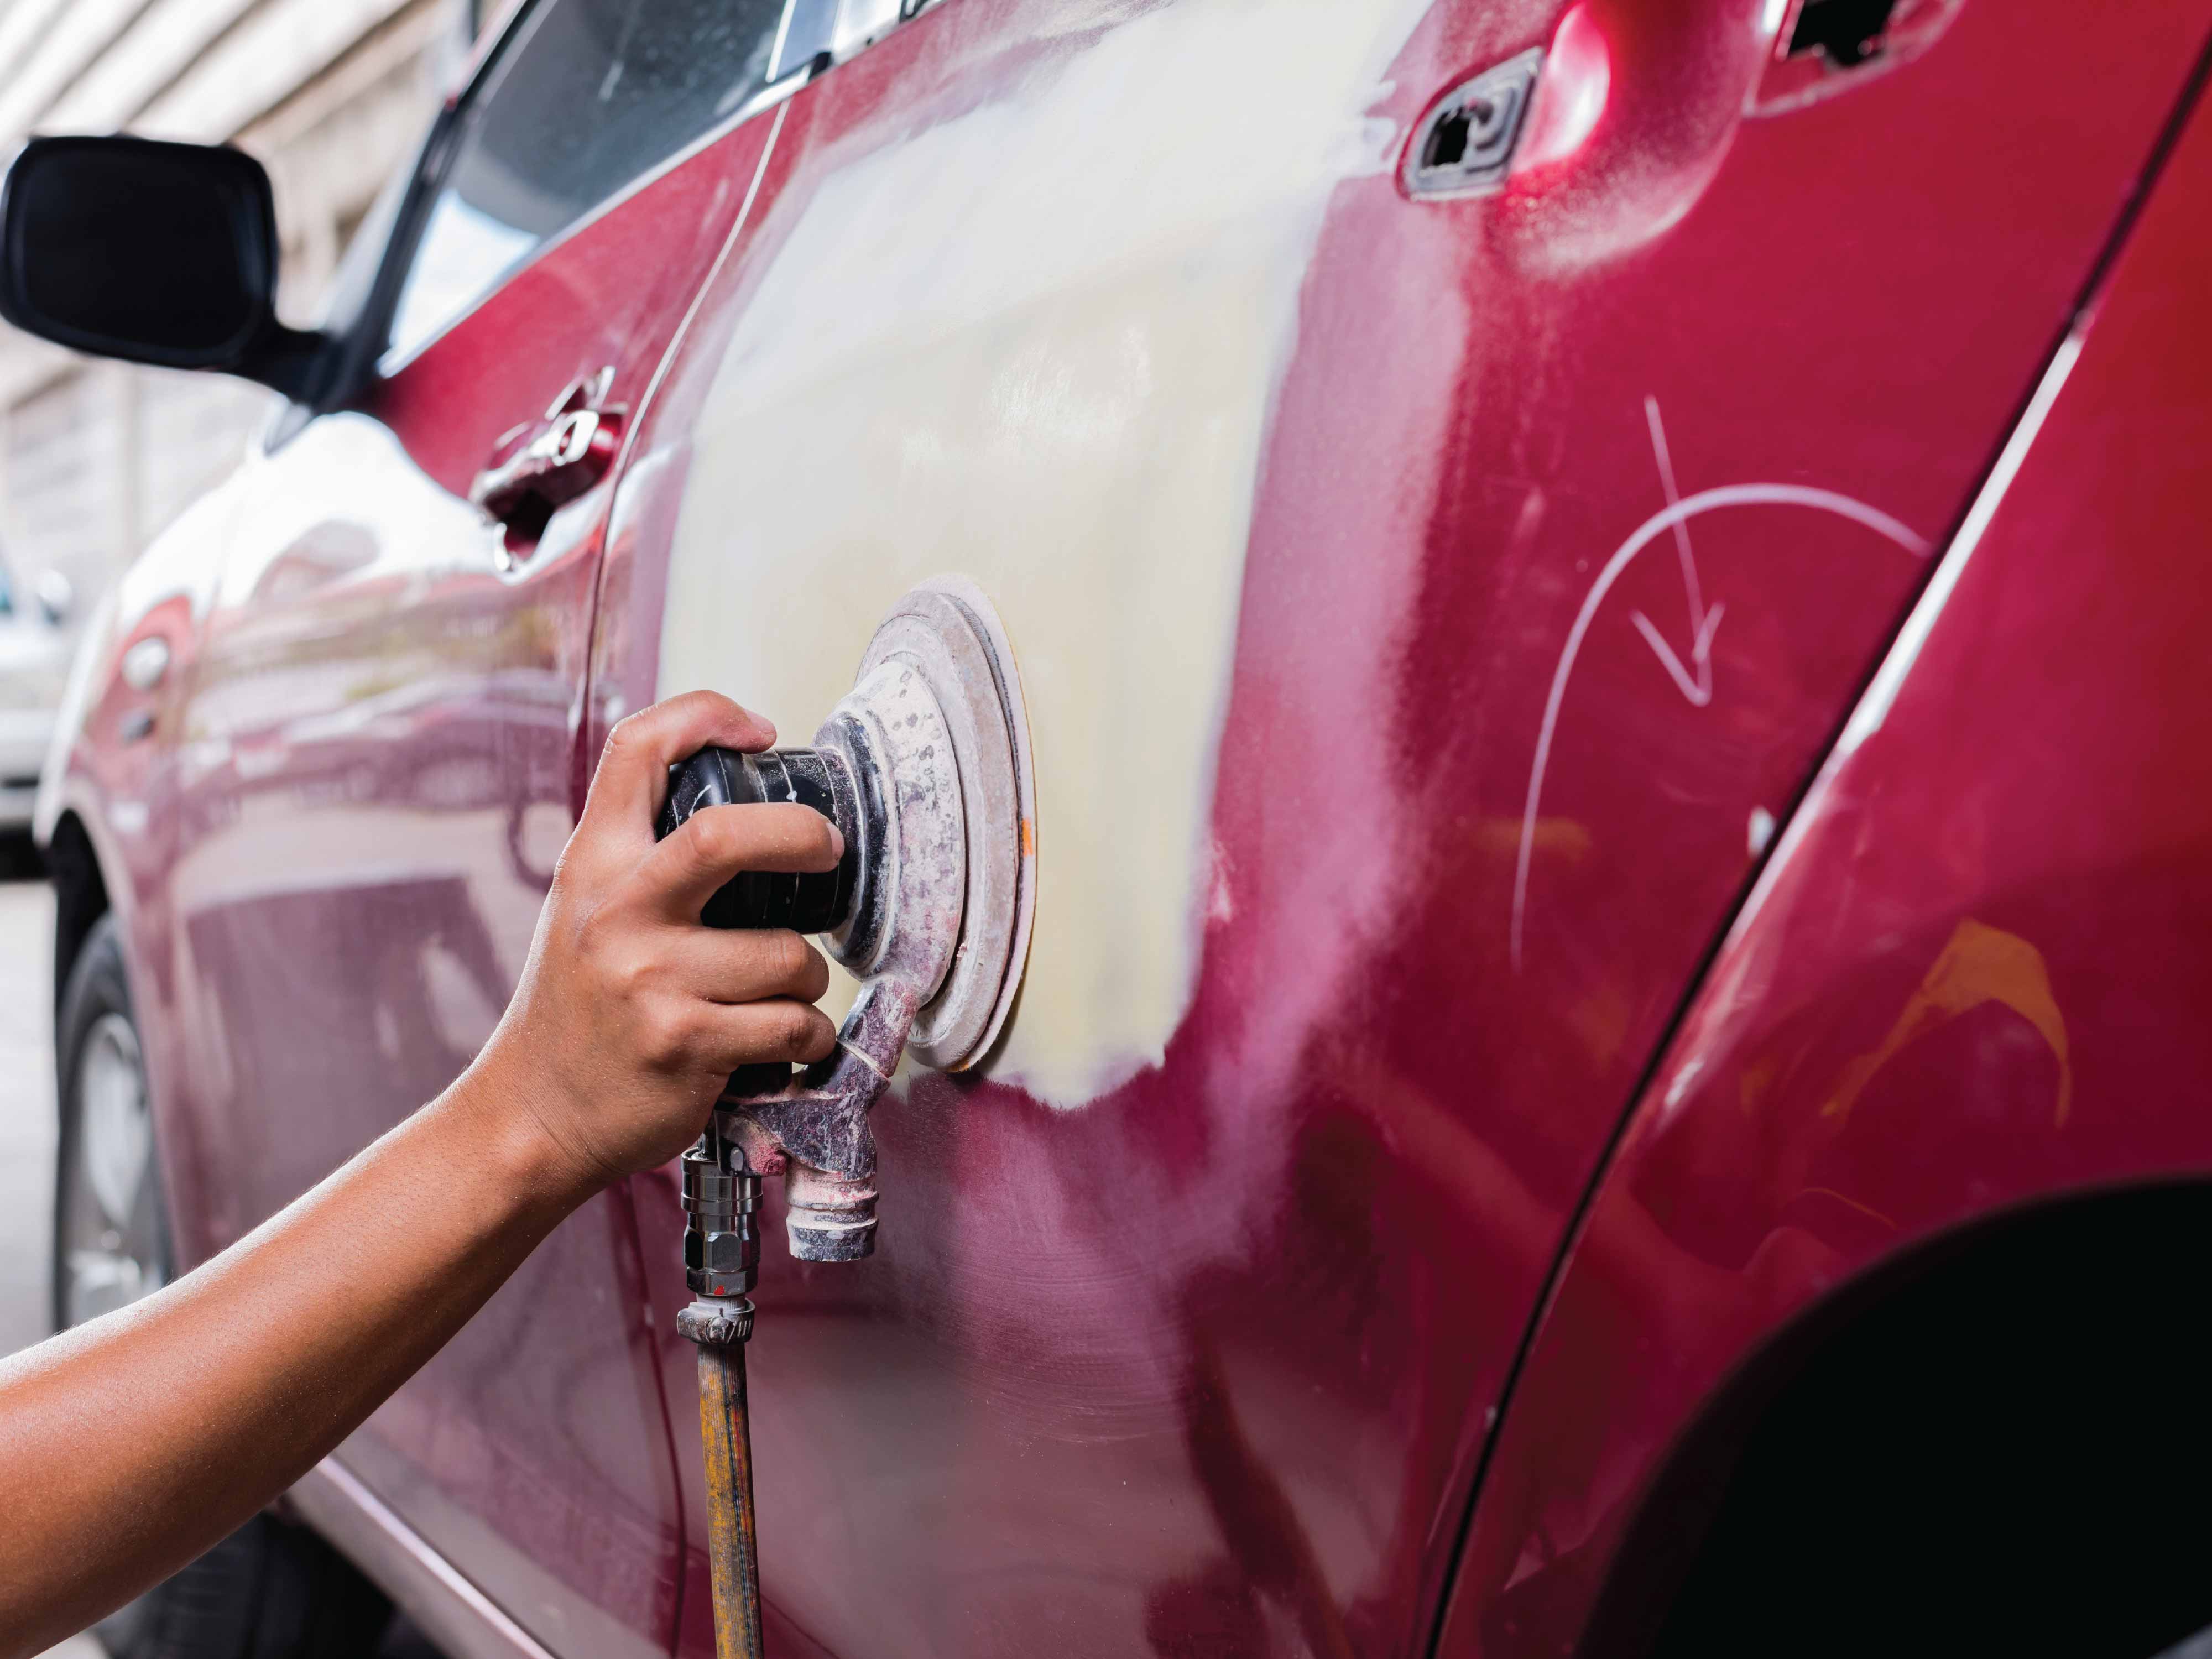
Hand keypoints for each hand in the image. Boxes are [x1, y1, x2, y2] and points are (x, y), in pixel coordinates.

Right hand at [473, 691, 842, 1197]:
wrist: (532, 1115)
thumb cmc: (581, 1006)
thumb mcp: (587, 909)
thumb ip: (646, 857)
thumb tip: (749, 805)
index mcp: (594, 864)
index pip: (639, 750)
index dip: (706, 715)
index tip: (760, 732)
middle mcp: (616, 912)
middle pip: (723, 835)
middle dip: (801, 833)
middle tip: (827, 849)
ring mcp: (650, 981)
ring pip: (787, 955)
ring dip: (808, 979)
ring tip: (782, 995)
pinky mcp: (685, 1046)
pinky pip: (792, 1025)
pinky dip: (808, 1036)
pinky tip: (782, 1043)